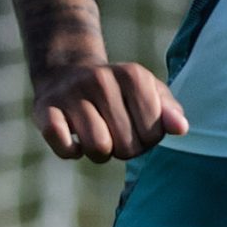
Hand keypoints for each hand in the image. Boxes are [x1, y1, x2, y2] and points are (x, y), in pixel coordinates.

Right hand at [32, 60, 187, 162]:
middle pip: (127, 146)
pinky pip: (63, 145)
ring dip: (100, 154)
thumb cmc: (119, 92)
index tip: (139, 127)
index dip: (148, 139)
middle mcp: (101, 78)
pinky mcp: (45, 109)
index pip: (154, 133)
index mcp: (132, 74)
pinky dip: (71, 152)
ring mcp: (71, 93)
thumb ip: (169, 110)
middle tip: (116, 133)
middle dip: (125, 149)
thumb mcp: (149, 92)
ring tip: (98, 137)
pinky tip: (74, 140)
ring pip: (98, 148)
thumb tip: (181, 128)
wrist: (67, 73)